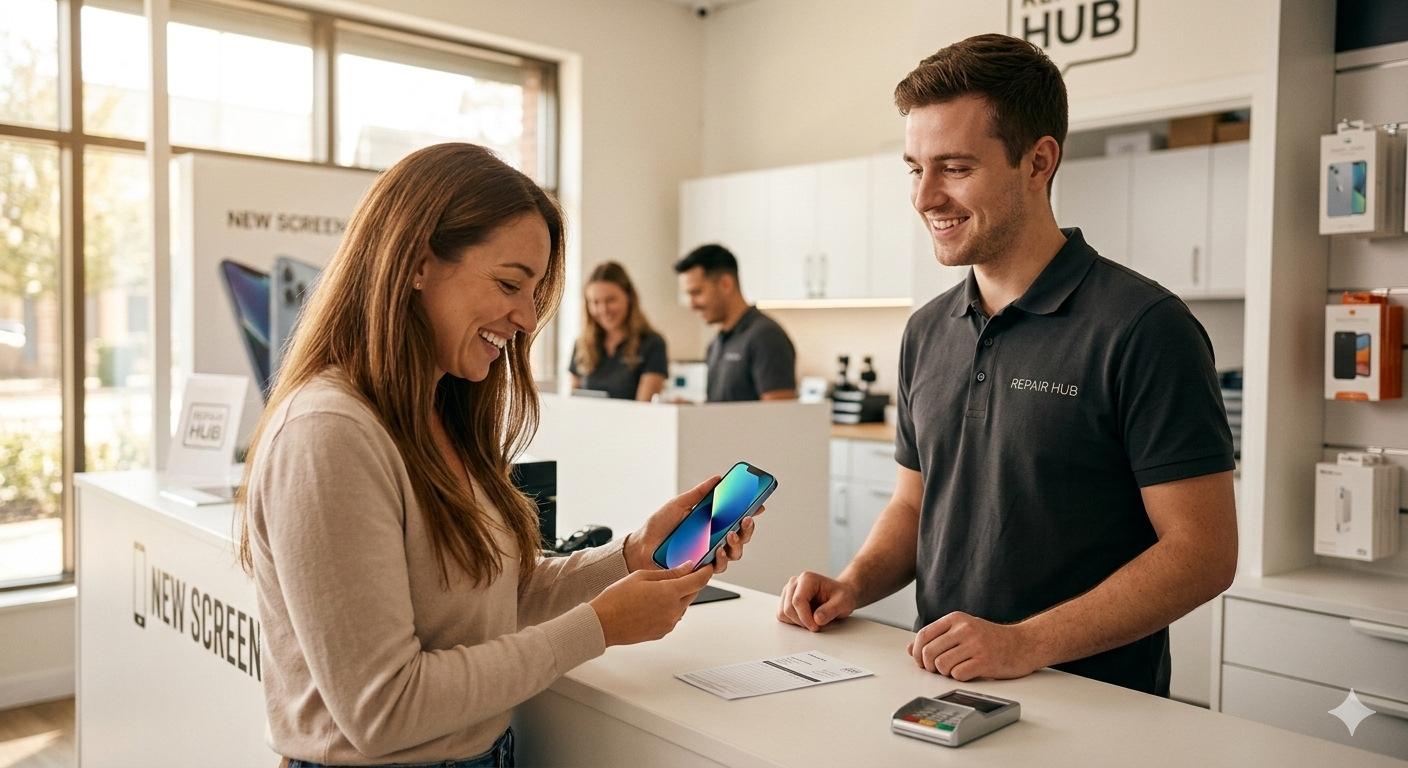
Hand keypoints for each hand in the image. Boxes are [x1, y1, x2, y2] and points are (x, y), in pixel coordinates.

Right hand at [590, 561, 713, 646]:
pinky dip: (669, 608)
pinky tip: (651, 604)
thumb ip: (669, 572)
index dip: (706, 571)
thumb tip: (687, 567)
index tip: (708, 566)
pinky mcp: (663, 632)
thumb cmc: (617, 599)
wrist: (603, 624)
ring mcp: (669, 623)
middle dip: (689, 582)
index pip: (699, 581)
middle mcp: (673, 610)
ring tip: (656, 591)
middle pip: (692, 593)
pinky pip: (673, 617)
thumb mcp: (642, 576)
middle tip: (678, 574)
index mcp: (669, 593)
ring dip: (678, 596)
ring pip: (683, 605)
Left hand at [623, 475, 762, 574]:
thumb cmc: (658, 527)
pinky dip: (721, 558)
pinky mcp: (700, 569)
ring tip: (732, 535)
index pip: (736, 518)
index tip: (758, 504)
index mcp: (710, 524)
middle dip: (748, 529)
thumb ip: (699, 493)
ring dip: (737, 544)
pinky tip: (717, 550)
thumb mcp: (679, 504)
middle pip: (741, 537)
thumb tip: (717, 479)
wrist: (641, 547)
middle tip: (747, 519)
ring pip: (734, 554)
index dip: (750, 512)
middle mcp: (712, 540)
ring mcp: (707, 555)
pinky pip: (718, 567)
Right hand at [776, 571, 856, 631]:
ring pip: (783, 613)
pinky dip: (792, 622)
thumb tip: (817, 619)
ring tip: (812, 620)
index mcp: (807, 579)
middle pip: (788, 608)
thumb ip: (831, 610)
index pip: (798, 601)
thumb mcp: (843, 603)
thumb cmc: (841, 596)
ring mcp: (788, 591)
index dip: (805, 618)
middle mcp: (795, 582)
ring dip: (797, 622)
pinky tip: (805, 619)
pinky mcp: (786, 600)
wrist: (839, 595)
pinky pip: (782, 615)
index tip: (816, 627)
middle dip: (802, 621)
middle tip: (816, 625)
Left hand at [907, 612, 1042, 680]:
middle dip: (929, 666)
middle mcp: (964, 629)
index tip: (921, 661)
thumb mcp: (962, 631)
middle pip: (929, 652)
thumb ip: (937, 638)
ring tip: (956, 669)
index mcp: (956, 619)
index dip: (917, 652)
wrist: (1023, 644)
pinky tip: (968, 672)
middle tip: (937, 669)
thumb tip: (910, 649)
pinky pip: (958, 675)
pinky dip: (959, 677)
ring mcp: (975, 644)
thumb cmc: (991, 639)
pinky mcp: (985, 660)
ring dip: (945, 673)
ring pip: (941, 665)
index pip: (923, 635)